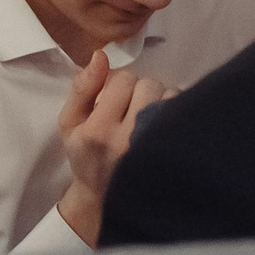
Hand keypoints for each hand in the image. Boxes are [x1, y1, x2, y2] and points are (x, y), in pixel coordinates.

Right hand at [53, 52, 174, 244]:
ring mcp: (154, 148)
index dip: (119, 82)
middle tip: (132, 106)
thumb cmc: (85, 156)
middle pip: (149, 85)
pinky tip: (164, 125)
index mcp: (98, 130)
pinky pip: (184, 114)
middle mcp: (128, 139)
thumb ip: (83, 88)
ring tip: (149, 115)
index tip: (115, 96)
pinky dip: (176, 112)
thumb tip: (101, 55)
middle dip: (141, 89)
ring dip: (161, 99)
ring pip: (171, 97)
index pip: (123, 79)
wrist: (105, 198)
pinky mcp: (174, 153)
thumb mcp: (70, 123)